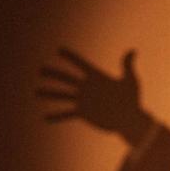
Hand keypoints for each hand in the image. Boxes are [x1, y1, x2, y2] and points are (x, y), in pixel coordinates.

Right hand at [37, 48, 152, 144]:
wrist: (130, 120)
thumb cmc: (133, 100)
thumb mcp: (131, 81)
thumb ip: (128, 66)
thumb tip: (133, 50)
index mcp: (96, 77)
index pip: (80, 64)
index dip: (71, 57)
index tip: (59, 50)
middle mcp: (86, 87)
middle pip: (66, 78)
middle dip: (53, 74)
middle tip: (40, 70)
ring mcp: (83, 101)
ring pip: (62, 95)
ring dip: (49, 94)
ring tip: (36, 92)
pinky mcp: (83, 113)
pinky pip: (66, 114)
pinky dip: (56, 116)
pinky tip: (45, 118)